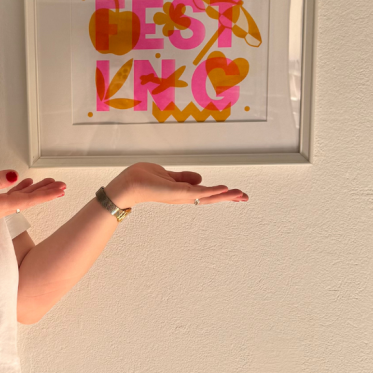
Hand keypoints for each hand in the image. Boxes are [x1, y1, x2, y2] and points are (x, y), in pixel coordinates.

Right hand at [0, 170, 65, 228]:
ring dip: (35, 191)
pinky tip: (24, 183)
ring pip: (20, 198)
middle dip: (46, 192)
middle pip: (27, 200)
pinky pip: (9, 198)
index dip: (45, 194)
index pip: (27, 199)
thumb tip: (14, 175)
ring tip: (50, 183)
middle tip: (62, 185)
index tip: (60, 189)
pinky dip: (20, 190)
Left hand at [106, 162, 248, 207]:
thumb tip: (200, 179)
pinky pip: (198, 192)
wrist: (127, 184)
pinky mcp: (177, 192)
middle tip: (245, 197)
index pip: (205, 193)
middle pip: (210, 198)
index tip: (236, 193)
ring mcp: (180, 195)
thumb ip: (183, 177)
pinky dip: (211, 192)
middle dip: (228, 198)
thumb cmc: (141, 179)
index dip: (221, 193)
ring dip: (225, 195)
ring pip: (207, 196)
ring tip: (241, 195)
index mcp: (181, 192)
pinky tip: (224, 190)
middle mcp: (183, 196)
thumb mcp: (166, 175)